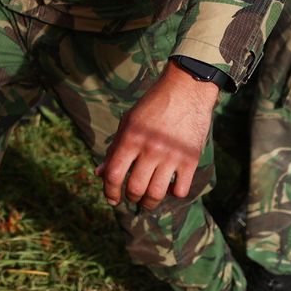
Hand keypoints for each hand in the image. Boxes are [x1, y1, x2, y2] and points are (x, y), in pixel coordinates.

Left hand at [97, 62, 218, 209]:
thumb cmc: (153, 105)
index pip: (113, 175)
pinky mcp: (191, 159)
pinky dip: (174, 193)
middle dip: (131, 197)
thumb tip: (99, 173)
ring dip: (150, 202)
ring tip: (148, 199)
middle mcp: (150, 148)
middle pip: (135, 189)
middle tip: (132, 196)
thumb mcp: (128, 122)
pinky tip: (171, 186)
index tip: (111, 199)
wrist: (186, 88)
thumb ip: (114, 148)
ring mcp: (172, 155)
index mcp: (131, 138)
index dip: (109, 191)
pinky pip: (181, 190)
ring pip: (157, 194)